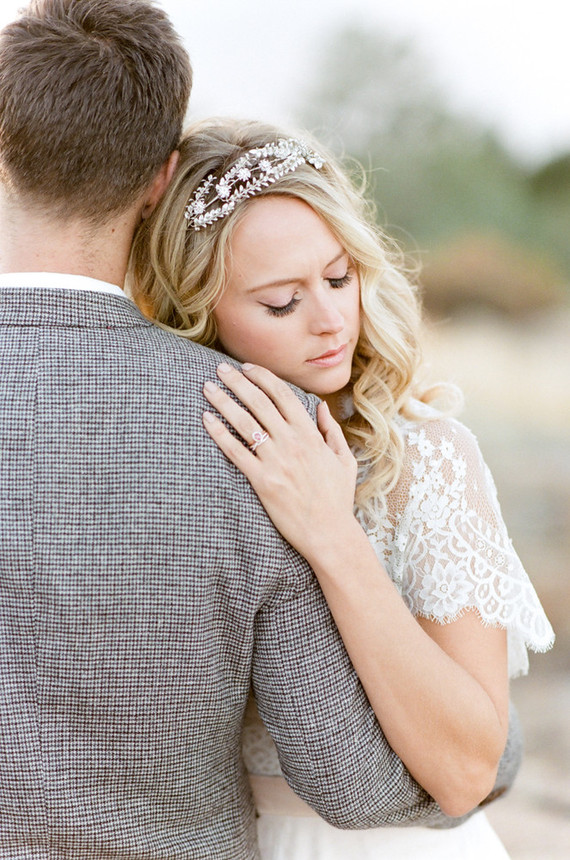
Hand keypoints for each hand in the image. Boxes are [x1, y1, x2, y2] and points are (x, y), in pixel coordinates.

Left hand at [203, 362, 357, 564]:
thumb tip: (321, 407)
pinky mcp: (262, 481)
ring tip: (207, 387)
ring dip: (223, 401)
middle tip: (219, 368)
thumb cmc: (337, 499)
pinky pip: (235, 451)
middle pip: (259, 402)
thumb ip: (331, 430)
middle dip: (237, 381)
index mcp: (310, 435)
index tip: (247, 367)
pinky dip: (219, 433)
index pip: (282, 394)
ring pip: (244, 422)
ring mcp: (276, 461)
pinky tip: (206, 419)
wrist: (329, 533)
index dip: (262, 377)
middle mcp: (292, 443)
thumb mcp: (344, 460)